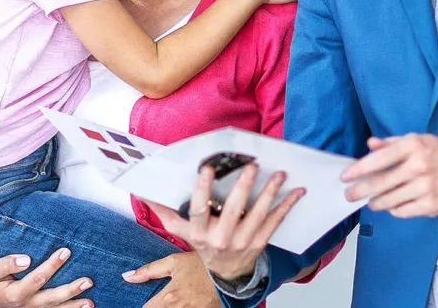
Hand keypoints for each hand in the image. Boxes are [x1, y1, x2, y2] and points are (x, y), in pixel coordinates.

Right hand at [0, 245, 92, 307]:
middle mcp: (24, 304)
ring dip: (73, 305)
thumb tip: (25, 259)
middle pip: (50, 299)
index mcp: (13, 294)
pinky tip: (80, 306)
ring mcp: (30, 307)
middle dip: (70, 290)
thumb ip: (6, 264)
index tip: (65, 251)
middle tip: (88, 281)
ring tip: (91, 302)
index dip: (52, 265)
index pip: (37, 279)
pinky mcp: (34, 306)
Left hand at [123, 252, 221, 307]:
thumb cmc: (201, 265)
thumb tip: (127, 277)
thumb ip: (150, 270)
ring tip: (174, 300)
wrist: (230, 274)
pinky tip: (182, 303)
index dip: (144, 305)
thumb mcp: (175, 262)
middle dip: (156, 306)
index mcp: (169, 297)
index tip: (146, 299)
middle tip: (162, 298)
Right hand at [144, 163, 304, 280]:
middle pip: (234, 209)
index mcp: (199, 231)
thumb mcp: (180, 229)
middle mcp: (221, 237)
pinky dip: (286, 205)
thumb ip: (162, 209)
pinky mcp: (260, 242)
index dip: (203, 188)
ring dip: (270, 193)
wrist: (223, 272)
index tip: (207, 168)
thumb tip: (141, 190)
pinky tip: (296, 191)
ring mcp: (243, 241)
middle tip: (252, 166)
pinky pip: (275, 222)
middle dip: (244, 187)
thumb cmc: (201, 243)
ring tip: (279, 174)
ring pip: (258, 214)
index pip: (199, 208)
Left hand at [341, 134, 437, 217]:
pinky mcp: (431, 206)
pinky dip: (393, 210)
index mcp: (413, 146)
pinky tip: (391, 206)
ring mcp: (424, 188)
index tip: (345, 176)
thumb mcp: (419, 140)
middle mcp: (418, 167)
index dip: (359, 169)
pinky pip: (402, 211)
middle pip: (380, 183)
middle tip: (349, 195)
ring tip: (371, 202)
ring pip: (389, 200)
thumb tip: (370, 145)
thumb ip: (392, 143)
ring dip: (375, 202)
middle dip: (360, 191)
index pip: (379, 159)